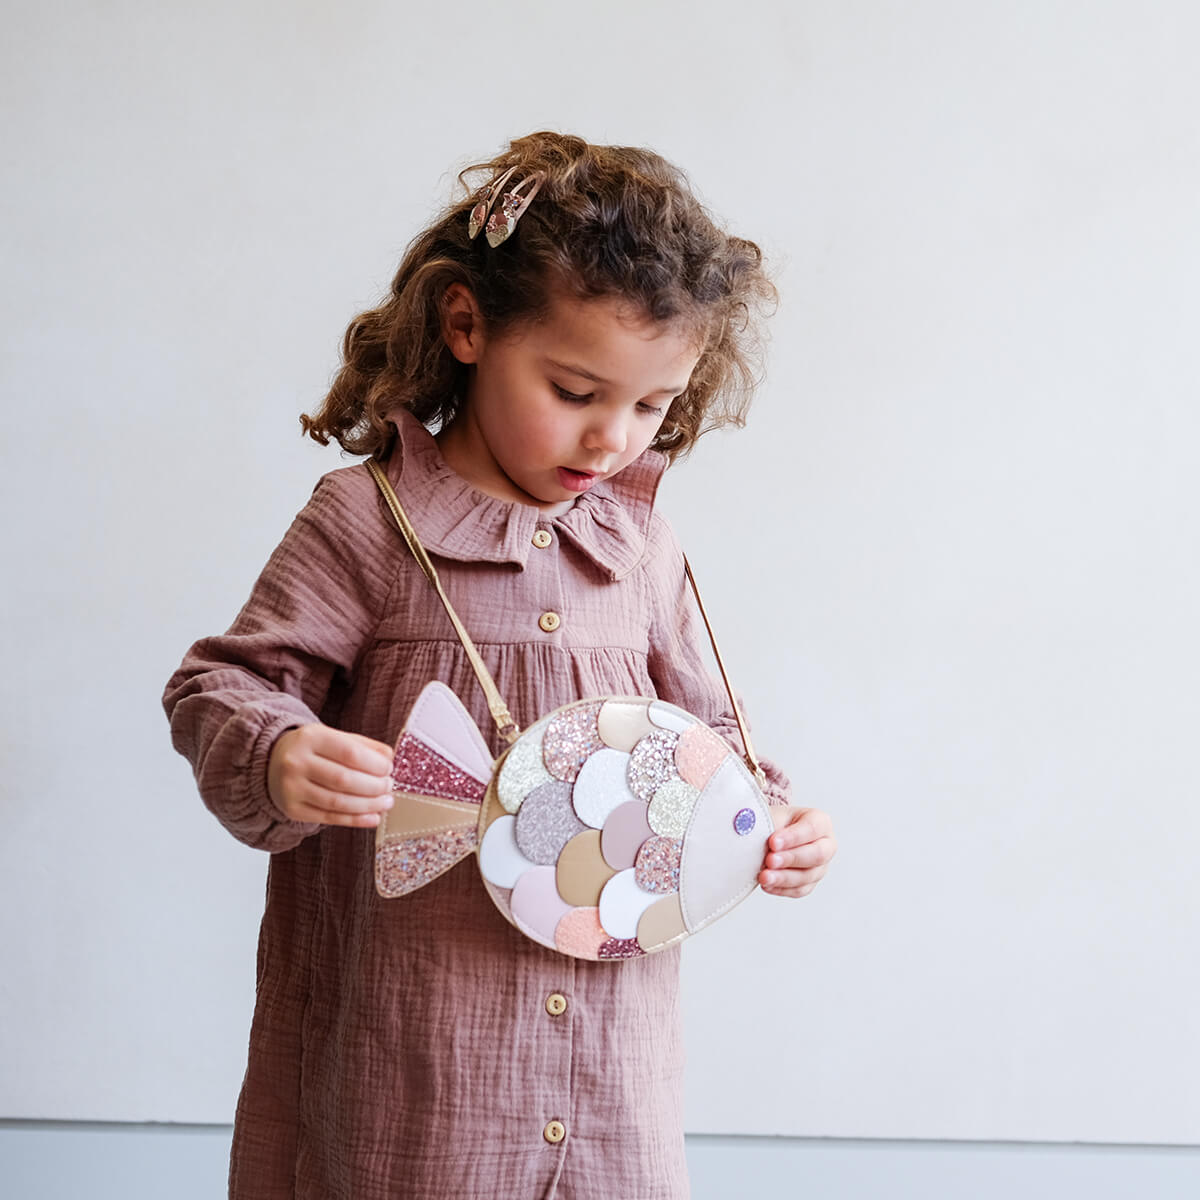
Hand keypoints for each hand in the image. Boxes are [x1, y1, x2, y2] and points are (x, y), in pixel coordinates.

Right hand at [267, 723, 394, 828]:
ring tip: (386, 802)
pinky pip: (329, 818)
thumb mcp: (333, 737)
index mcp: (311, 738)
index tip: (389, 769)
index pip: (349, 753)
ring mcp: (292, 788)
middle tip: (389, 787)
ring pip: (338, 802)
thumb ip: (363, 745)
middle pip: (344, 780)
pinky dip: (355, 820)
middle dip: (374, 787)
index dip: (375, 764)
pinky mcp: (292, 809)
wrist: (271, 761)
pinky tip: (373, 817)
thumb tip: (390, 758)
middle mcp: (297, 763)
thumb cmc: (312, 748)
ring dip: (368, 805)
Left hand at [759, 806, 836, 897]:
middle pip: (817, 855)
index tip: (773, 842)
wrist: (769, 836)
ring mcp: (820, 867)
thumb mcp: (772, 817)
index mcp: (820, 822)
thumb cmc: (774, 823)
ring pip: (807, 876)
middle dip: (791, 859)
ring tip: (764, 876)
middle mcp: (826, 845)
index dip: (793, 837)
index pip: (812, 828)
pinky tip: (768, 885)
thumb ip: (770, 826)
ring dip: (784, 878)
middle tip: (770, 860)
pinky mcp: (810, 883)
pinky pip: (799, 890)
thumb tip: (758, 838)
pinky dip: (782, 889)